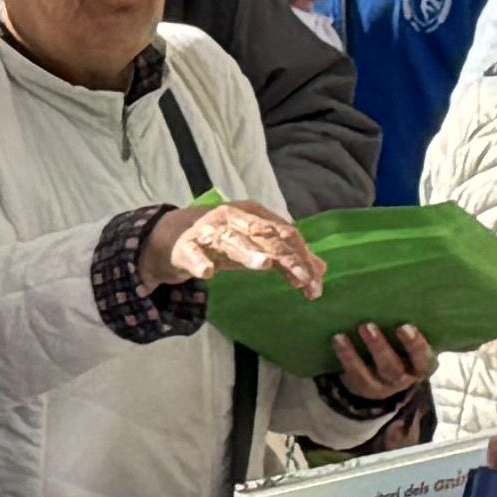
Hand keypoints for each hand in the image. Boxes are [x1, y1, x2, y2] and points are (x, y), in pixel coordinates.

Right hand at [144, 197, 314, 295]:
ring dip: (247, 253)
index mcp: (253, 214)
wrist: (175, 237)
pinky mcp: (186, 247)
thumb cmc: (223, 241)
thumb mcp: (256, 248)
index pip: (284, 232)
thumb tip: (321, 272)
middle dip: (285, 257)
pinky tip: (208, 273)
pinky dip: (200, 263)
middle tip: (302, 279)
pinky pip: (193, 255)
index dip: (302, 256)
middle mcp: (233, 218)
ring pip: (231, 241)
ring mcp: (208, 231)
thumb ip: (287, 257)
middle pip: (263, 235)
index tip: (315, 282)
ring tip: (264, 265)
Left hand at [326, 322, 431, 406]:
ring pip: (368, 375)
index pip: (424, 359)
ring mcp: (380, 385)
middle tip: (367, 325)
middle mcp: (402, 378)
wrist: (386, 373)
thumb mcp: (412, 339)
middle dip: (380, 348)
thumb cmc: (404, 345)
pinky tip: (338, 340)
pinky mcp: (361, 385)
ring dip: (355, 355)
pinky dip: (345, 356)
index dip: (416, 345)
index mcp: (421, 365)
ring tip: (342, 336)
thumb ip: (410, 323)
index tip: (405, 326)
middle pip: (393, 369)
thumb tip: (404, 288)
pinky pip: (352, 374)